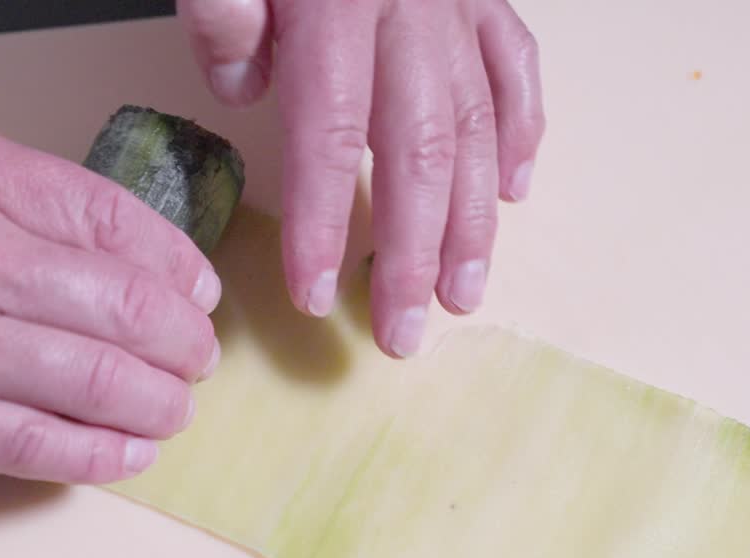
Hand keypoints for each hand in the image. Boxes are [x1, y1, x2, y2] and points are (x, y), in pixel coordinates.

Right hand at [0, 83, 220, 482]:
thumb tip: (45, 204)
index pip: (114, 221)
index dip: (174, 260)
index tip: (195, 283)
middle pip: (127, 305)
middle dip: (182, 338)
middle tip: (197, 353)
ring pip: (98, 382)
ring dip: (158, 401)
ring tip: (176, 407)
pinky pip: (35, 446)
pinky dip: (96, 455)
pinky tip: (129, 454)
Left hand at [177, 0, 544, 356]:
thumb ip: (224, 8)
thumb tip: (245, 81)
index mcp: (339, 4)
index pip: (328, 134)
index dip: (319, 221)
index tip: (312, 296)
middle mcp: (412, 12)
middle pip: (418, 153)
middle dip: (411, 253)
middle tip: (403, 334)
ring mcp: (459, 4)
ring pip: (479, 126)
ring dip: (474, 220)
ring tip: (466, 293)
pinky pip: (517, 66)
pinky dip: (525, 131)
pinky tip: (520, 190)